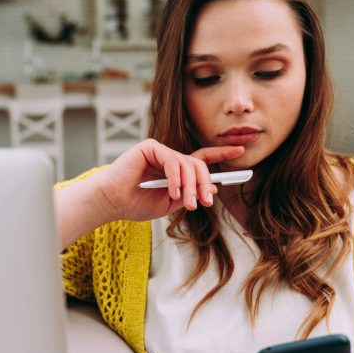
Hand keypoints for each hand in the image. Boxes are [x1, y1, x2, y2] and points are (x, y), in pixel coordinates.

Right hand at [91, 138, 244, 222]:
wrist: (112, 203)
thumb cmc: (136, 204)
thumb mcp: (169, 204)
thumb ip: (189, 195)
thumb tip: (213, 189)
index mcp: (175, 171)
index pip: (202, 159)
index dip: (222, 154)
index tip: (241, 151)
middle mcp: (169, 158)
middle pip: (198, 164)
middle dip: (205, 183)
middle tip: (205, 202)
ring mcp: (160, 151)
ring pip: (188, 164)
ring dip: (191, 186)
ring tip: (187, 203)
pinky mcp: (150, 147)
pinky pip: (172, 161)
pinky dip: (176, 178)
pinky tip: (172, 192)